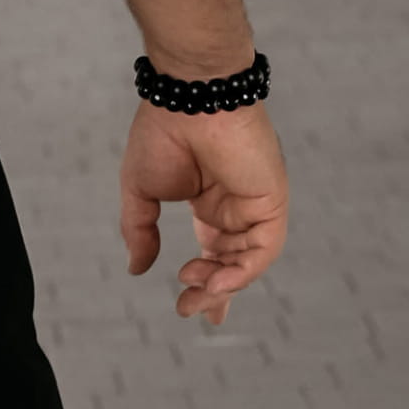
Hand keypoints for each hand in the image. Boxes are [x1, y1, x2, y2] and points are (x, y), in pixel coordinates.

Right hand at [120, 101, 288, 325]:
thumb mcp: (140, 191)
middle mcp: (236, 207)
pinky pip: (264, 247)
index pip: (214, 252)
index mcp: (209, 203)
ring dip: (222, 282)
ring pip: (247, 261)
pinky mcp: (271, 201)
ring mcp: (256, 205)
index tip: (191, 308)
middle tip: (187, 308)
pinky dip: (242, 269)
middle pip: (232, 263)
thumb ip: (140, 231)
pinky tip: (217, 279)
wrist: (188, 99)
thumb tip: (136, 268)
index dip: (207, 282)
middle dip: (212, 291)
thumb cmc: (162, 134)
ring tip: (193, 289)